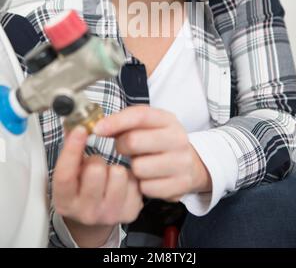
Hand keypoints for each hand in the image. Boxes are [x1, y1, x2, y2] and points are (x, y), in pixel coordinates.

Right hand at [52, 126, 142, 246]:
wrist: (95, 214)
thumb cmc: (82, 186)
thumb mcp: (71, 169)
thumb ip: (71, 144)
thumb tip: (73, 118)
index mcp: (65, 200)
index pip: (65, 174)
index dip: (72, 149)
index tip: (81, 129)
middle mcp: (85, 211)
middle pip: (95, 171)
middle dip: (96, 160)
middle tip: (95, 163)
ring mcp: (108, 214)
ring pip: (118, 173)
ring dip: (114, 168)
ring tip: (109, 174)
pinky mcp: (129, 212)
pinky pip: (134, 180)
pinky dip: (129, 176)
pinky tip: (121, 182)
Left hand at [93, 106, 211, 201]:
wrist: (190, 163)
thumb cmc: (159, 141)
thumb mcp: (147, 125)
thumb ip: (123, 122)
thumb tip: (98, 127)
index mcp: (168, 120)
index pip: (139, 115)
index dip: (115, 121)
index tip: (97, 129)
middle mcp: (178, 139)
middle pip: (134, 141)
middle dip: (122, 146)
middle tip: (126, 148)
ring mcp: (182, 163)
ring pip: (139, 167)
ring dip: (134, 168)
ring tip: (142, 163)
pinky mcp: (180, 185)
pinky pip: (147, 188)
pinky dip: (143, 185)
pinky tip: (149, 178)